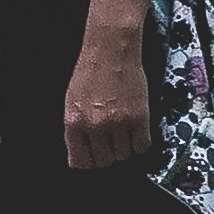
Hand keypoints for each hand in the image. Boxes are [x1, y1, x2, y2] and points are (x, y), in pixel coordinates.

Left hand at [64, 27, 152, 170]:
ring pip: (124, 156)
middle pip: (104, 162)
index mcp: (74, 123)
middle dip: (107, 154)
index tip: (93, 156)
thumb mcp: (72, 102)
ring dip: (125, 147)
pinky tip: (136, 130)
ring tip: (123, 130)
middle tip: (110, 141)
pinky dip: (140, 142)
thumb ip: (76, 129)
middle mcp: (95, 126)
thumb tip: (82, 152)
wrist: (112, 50)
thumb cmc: (91, 71)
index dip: (88, 161)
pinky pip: (142, 146)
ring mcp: (118, 123)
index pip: (80, 162)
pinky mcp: (139, 118)